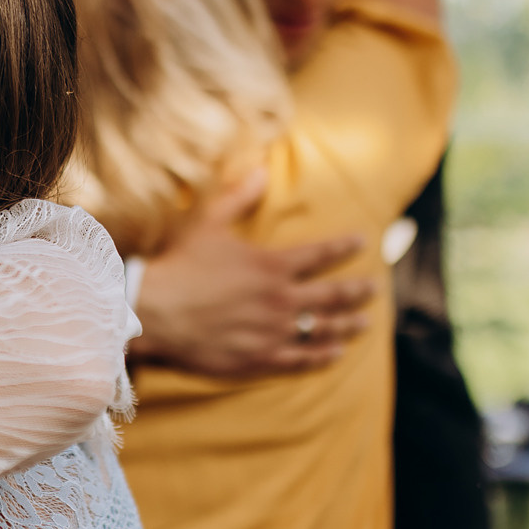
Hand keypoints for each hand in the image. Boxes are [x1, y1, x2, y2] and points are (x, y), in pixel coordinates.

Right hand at [128, 171, 374, 377]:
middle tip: (374, 289)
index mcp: (272, 266)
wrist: (153, 313)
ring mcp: (272, 332)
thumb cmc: (179, 266)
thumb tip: (260, 169)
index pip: (321, 255)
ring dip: (347, 326)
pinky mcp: (259, 359)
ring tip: (363, 324)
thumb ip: (238, 197)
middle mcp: (280, 300)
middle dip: (358, 292)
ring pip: (323, 330)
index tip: (363, 242)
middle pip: (332, 296)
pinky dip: (321, 357)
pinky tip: (334, 354)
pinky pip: (300, 359)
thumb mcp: (208, 223)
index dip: (345, 247)